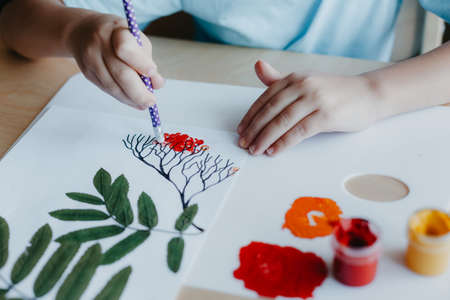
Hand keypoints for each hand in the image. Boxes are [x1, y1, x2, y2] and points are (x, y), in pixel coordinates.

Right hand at [67, 13, 163, 109]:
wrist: (83, 32)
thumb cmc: (118, 36)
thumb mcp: (136, 39)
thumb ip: (147, 60)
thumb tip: (158, 84)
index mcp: (116, 31)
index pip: (126, 49)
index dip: (141, 63)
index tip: (153, 73)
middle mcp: (100, 45)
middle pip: (121, 74)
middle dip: (139, 92)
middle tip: (151, 101)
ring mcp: (91, 60)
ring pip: (113, 86)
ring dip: (131, 99)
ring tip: (144, 103)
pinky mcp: (87, 73)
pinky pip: (107, 90)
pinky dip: (122, 98)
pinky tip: (132, 100)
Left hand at [237, 60, 381, 155]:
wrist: (369, 94)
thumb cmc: (334, 91)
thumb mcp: (306, 81)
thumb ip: (280, 79)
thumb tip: (258, 66)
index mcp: (295, 78)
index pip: (266, 98)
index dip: (251, 115)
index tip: (241, 130)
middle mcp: (303, 85)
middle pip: (271, 110)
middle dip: (254, 129)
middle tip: (244, 143)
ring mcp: (315, 100)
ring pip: (282, 121)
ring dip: (265, 138)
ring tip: (255, 150)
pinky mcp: (326, 115)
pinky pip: (299, 131)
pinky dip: (284, 142)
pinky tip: (274, 151)